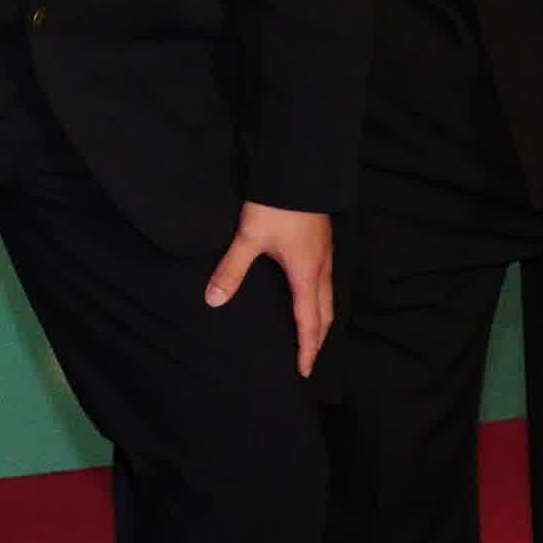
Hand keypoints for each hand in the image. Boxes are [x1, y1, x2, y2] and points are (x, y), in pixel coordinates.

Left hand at [211, 201, 337, 376]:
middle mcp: (321, 269)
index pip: (309, 322)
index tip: (303, 370)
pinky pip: (326, 282)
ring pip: (329, 298)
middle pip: (326, 314)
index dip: (306, 349)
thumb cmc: (276, 206)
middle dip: (317, 340)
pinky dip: (320, 300)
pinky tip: (308, 297)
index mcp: (306, 274)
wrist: (299, 172)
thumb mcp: (249, 238)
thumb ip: (232, 270)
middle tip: (309, 360)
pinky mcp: (322, 244)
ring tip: (310, 336)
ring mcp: (325, 256)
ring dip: (321, 320)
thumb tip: (214, 301)